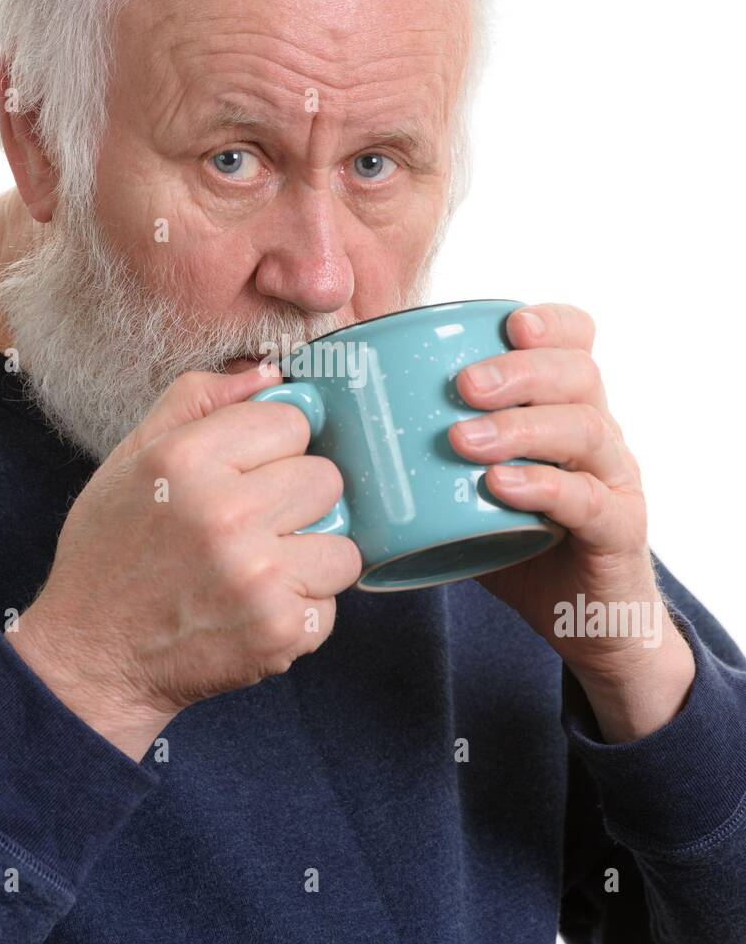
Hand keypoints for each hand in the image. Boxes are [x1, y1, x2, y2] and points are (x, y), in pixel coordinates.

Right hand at [11, 363, 361, 759]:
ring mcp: (258, 576)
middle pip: (326, 479)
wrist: (93, 658)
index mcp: (187, 459)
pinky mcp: (280, 629)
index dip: (276, 446)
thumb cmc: (112, 554)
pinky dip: (302, 610)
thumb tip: (273, 372)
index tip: (250, 472)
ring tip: (260, 569)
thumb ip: (198, 401)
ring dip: (310, 558)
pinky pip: (332, 602)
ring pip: (343, 543)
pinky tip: (255, 609)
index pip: (293, 421)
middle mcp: (226, 513)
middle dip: (297, 501)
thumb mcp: (131, 458)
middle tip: (253, 526)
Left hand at [448, 303, 695, 741]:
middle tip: (462, 384)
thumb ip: (418, 451)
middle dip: (519, 370)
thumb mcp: (464, 486)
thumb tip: (325, 417)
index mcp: (565, 406)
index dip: (551, 322)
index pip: (577, 340)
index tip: (510, 322)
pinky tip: (502, 486)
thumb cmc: (513, 541)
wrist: (581, 621)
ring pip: (585, 429)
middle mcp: (599, 433)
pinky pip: (589, 500)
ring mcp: (614, 480)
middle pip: (579, 374)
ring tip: (463, 439)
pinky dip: (543, 487)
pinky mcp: (618, 531)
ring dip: (520, 427)